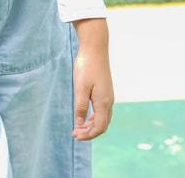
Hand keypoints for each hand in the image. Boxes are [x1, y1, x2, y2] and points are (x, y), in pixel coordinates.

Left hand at [71, 18, 113, 140]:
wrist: (95, 48)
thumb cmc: (86, 66)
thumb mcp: (80, 87)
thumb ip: (79, 106)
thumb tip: (79, 124)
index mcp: (104, 102)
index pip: (99, 127)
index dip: (88, 135)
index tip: (75, 136)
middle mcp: (109, 101)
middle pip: (102, 125)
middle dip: (90, 132)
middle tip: (75, 134)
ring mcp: (108, 96)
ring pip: (103, 118)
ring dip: (91, 125)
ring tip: (78, 127)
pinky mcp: (105, 90)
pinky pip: (102, 110)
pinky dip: (94, 117)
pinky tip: (84, 116)